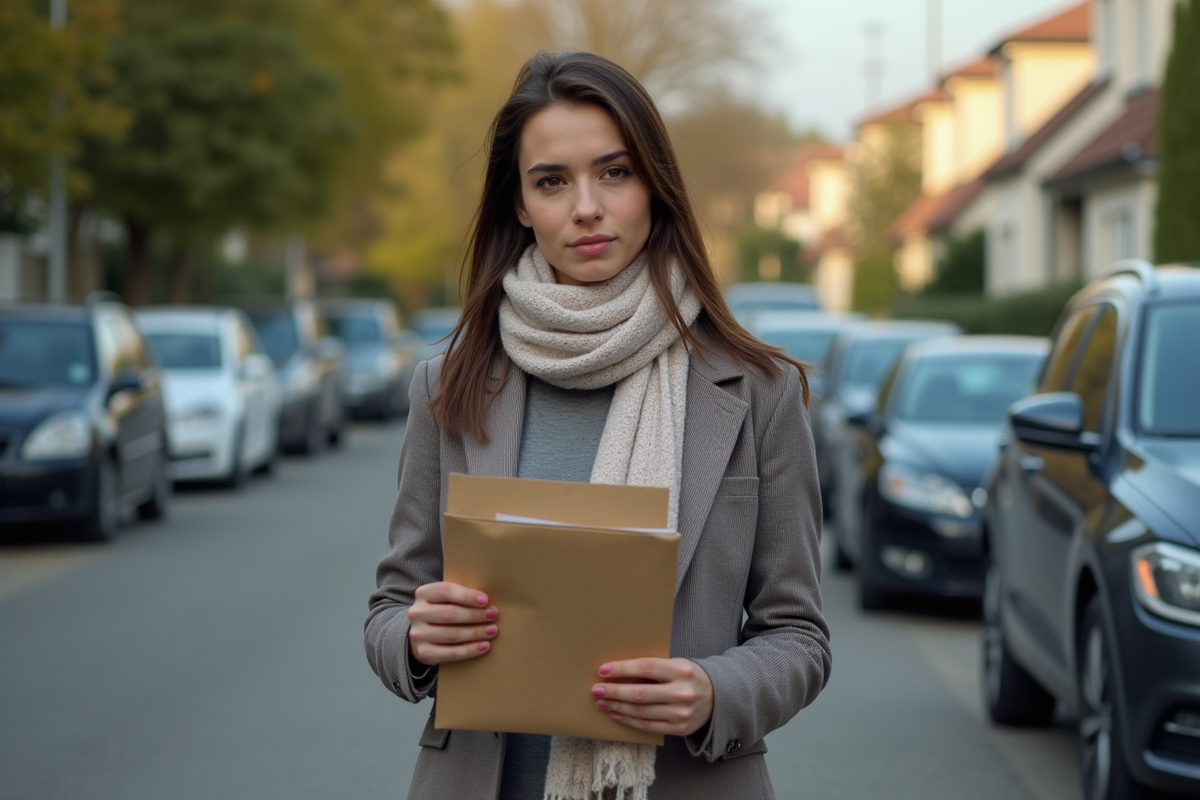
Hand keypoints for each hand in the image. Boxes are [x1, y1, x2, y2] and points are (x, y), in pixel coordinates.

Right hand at [407, 582, 498, 665]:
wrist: (422, 633)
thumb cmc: (441, 610)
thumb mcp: (445, 598)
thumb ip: (460, 596)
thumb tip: (487, 601)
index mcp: (423, 593)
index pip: (445, 591)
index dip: (466, 596)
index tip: (485, 600)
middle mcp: (417, 613)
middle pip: (449, 614)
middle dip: (474, 615)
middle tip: (493, 615)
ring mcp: (418, 634)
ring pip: (452, 634)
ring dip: (475, 633)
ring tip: (492, 630)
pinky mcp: (424, 652)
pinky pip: (451, 653)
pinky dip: (470, 650)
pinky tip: (484, 646)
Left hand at [591, 657, 713, 736]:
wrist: (717, 697)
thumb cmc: (688, 677)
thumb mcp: (676, 665)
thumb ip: (653, 669)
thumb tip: (618, 672)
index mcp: (680, 670)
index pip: (646, 668)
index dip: (622, 669)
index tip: (603, 670)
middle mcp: (682, 692)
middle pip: (640, 694)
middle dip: (614, 692)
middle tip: (596, 689)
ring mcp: (681, 713)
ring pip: (641, 712)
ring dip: (617, 707)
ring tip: (602, 702)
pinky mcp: (679, 728)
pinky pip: (648, 726)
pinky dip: (629, 721)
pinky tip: (616, 714)